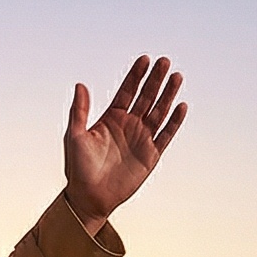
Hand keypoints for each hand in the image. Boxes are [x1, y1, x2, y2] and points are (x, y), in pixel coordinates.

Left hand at [63, 56, 186, 232]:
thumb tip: (80, 85)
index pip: (127, 91)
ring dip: (168, 95)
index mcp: (111, 118)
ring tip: (176, 76)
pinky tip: (181, 105)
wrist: (89, 197)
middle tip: (164, 61)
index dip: (136, 75)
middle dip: (155, 79)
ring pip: (158, 112)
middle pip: (146, 97)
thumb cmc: (78, 167)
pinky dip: (174, 121)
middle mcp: (128, 125)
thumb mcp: (75, 136)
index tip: (144, 59)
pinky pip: (166, 134)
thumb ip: (79, 111)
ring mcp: (141, 138)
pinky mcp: (151, 154)